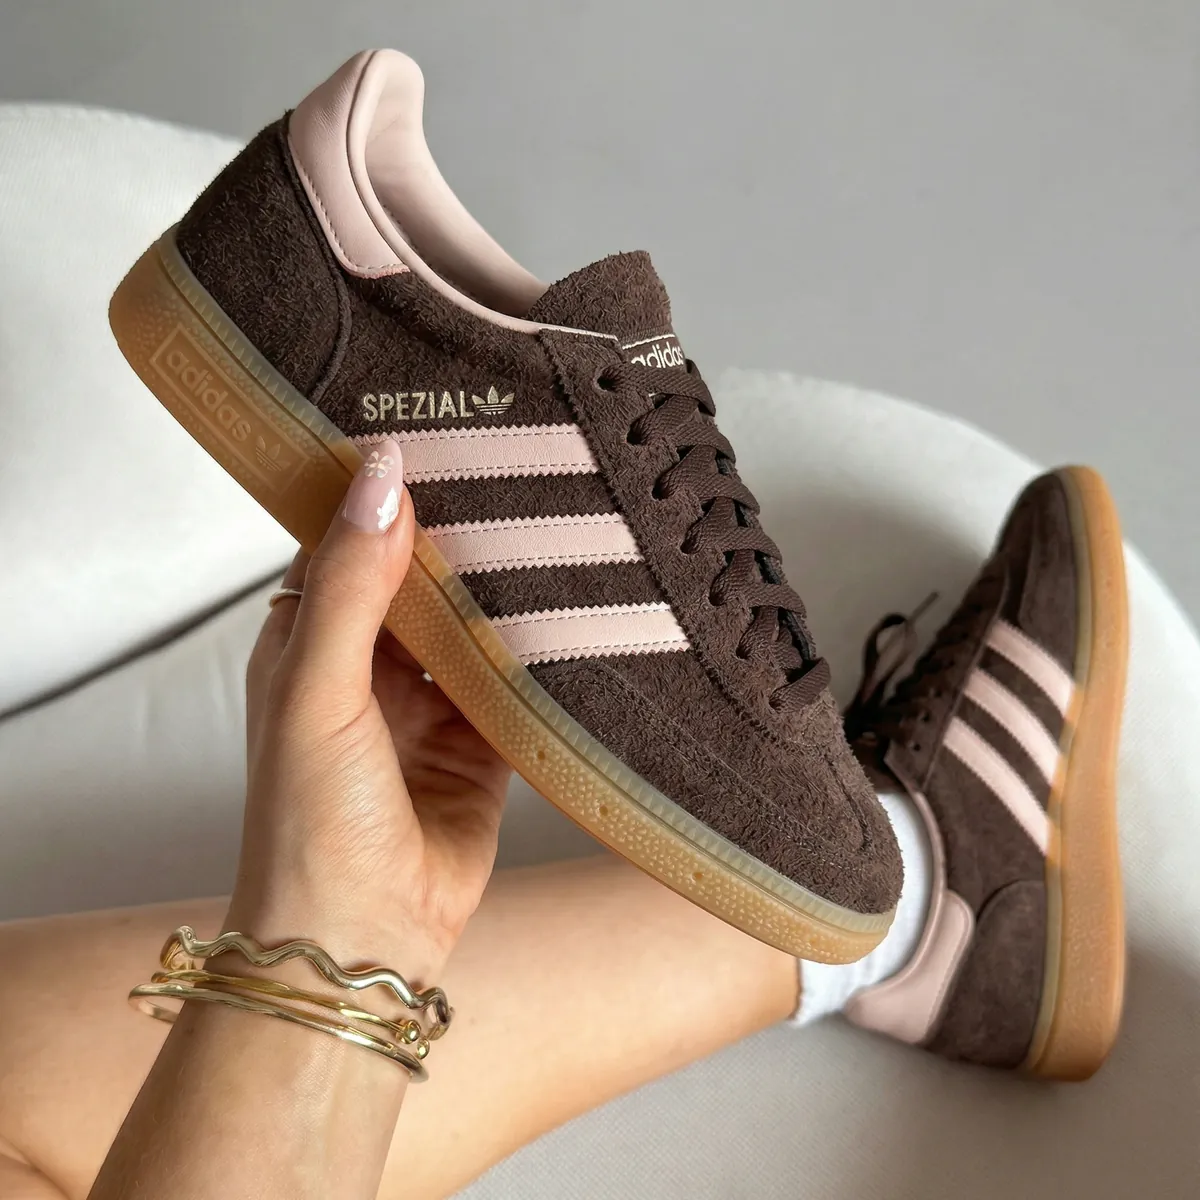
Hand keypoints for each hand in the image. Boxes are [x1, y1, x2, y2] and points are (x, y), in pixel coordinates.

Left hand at [229, 438, 510, 981]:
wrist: (363, 940)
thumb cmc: (310, 820)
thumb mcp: (319, 686)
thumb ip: (354, 582)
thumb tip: (380, 474)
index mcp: (312, 643)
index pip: (348, 544)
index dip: (384, 494)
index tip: (435, 435)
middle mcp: (371, 668)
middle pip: (421, 580)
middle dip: (461, 536)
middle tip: (517, 466)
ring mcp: (431, 706)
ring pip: (475, 626)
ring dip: (506, 590)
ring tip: (558, 521)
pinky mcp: (485, 745)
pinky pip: (518, 682)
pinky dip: (544, 655)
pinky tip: (579, 611)